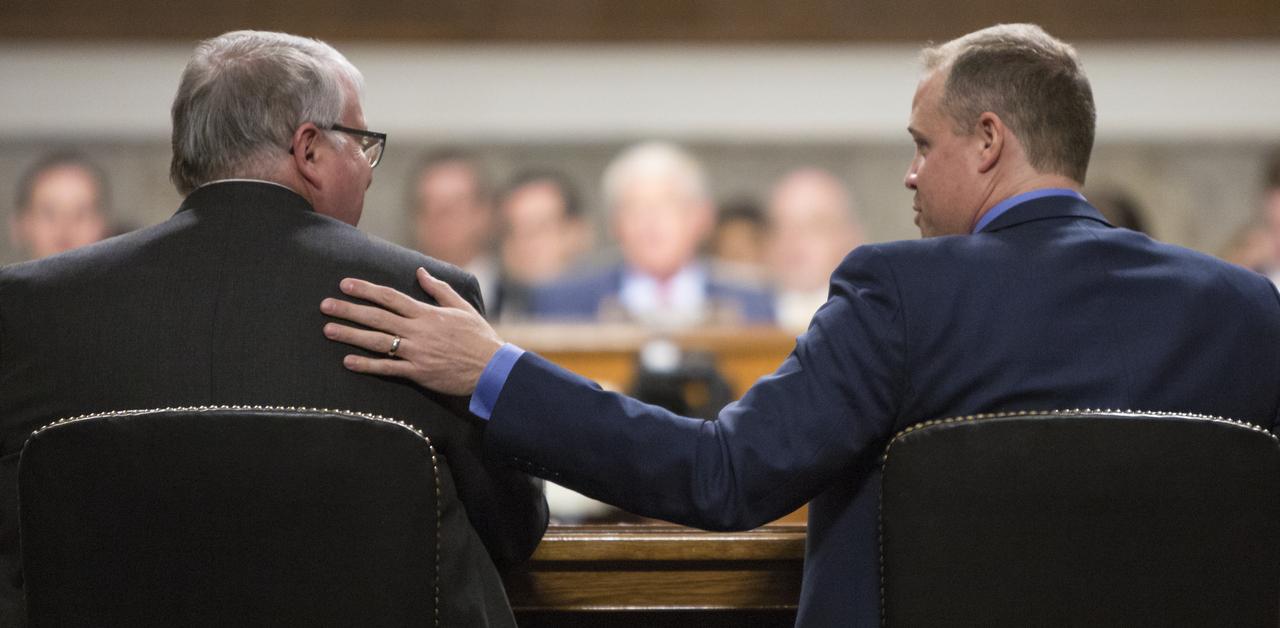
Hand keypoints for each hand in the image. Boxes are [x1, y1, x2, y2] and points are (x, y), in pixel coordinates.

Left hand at [320, 267, 502, 395]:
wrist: (491, 368)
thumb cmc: (478, 337)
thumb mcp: (461, 307)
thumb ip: (439, 289)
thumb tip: (420, 271)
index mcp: (426, 313)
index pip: (390, 297)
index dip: (366, 289)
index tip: (345, 284)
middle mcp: (417, 330)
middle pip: (376, 317)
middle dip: (349, 309)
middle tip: (325, 305)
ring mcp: (416, 352)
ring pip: (376, 341)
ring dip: (350, 335)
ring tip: (328, 330)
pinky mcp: (417, 372)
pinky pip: (387, 368)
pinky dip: (367, 365)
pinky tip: (348, 361)